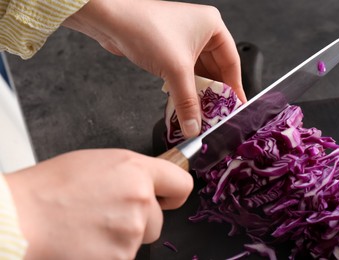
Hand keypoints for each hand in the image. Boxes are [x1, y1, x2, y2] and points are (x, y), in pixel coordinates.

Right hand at [5, 149, 192, 258]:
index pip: (181, 184)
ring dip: (122, 237)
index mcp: (135, 172)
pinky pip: (123, 256)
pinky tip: (87, 242)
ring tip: (90, 226)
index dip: (174, 193)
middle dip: (140, 220)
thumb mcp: (99, 163)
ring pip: (139, 240)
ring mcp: (130, 234)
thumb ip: (132, 173)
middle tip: (107, 214)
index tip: (167, 198)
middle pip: (157, 220)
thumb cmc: (51, 188)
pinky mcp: (119, 259)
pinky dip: (109, 252)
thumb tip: (149, 185)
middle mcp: (139, 201)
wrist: (22, 219)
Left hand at [63, 0, 246, 137]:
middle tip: (218, 114)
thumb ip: (188, 102)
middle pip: (215, 69)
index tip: (236, 106)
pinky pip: (184, 73)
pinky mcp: (169, 49)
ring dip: (198, 93)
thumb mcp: (175, 70)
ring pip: (198, 73)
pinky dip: (184, 88)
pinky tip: (185, 104)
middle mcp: (201, 31)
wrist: (110, 20)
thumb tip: (195, 126)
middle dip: (214, 93)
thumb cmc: (146, 30)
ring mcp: (184, 40)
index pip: (231, 62)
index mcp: (212, 26)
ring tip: (202, 113)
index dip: (234, 87)